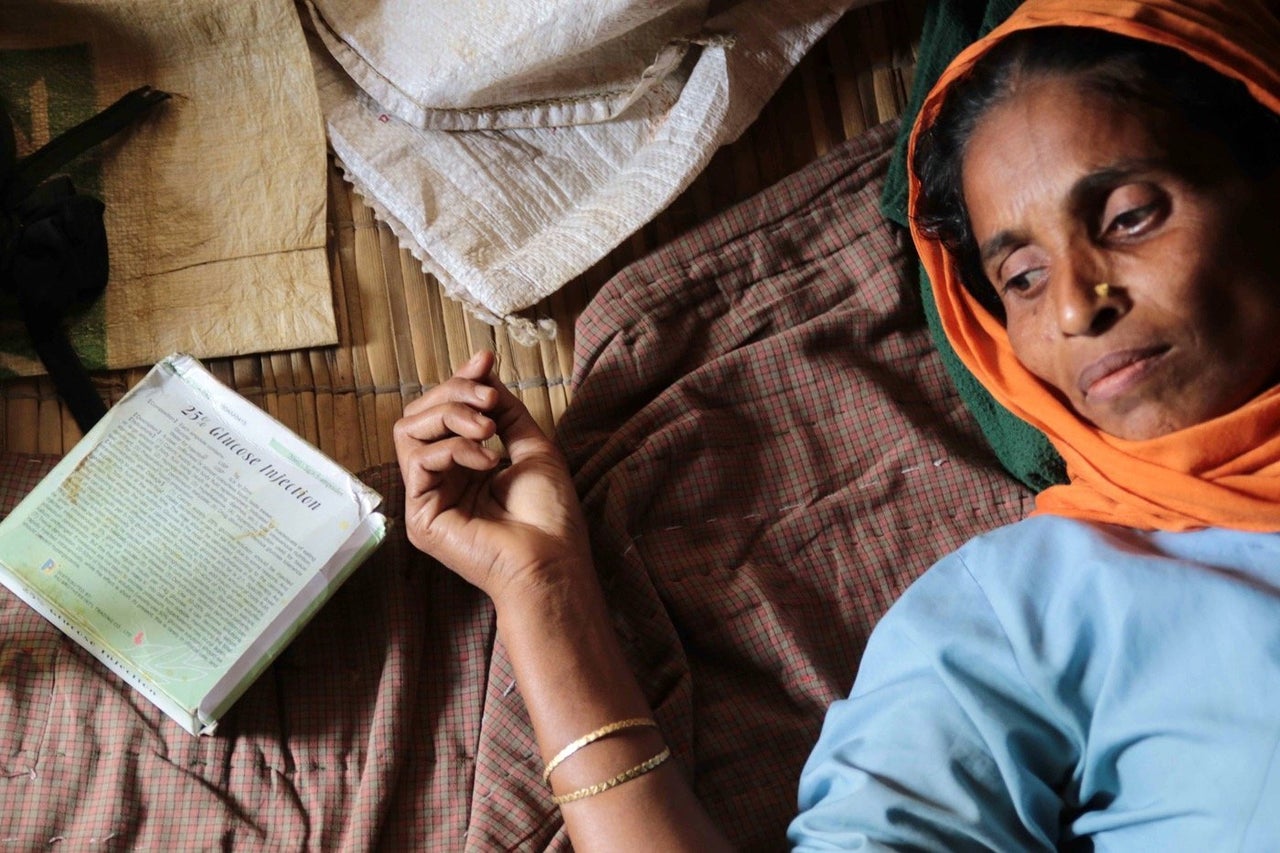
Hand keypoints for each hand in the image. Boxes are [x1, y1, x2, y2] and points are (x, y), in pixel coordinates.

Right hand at [394, 351, 592, 603]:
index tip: (485, 360)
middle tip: (489, 403)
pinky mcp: (420, 515)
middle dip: (454, 394)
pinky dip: (453, 448)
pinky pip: (418, 460)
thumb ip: (504, 410)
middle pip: (419, 414)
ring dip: (451, 417)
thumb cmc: (550, 514)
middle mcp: (441, 480)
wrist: (553, 560)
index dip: (459, 382)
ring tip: (489, 431)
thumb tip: (483, 370)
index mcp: (465, 466)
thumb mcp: (530, 446)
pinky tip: (485, 461)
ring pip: (409, 430)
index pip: (442, 412)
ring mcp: (427, 497)